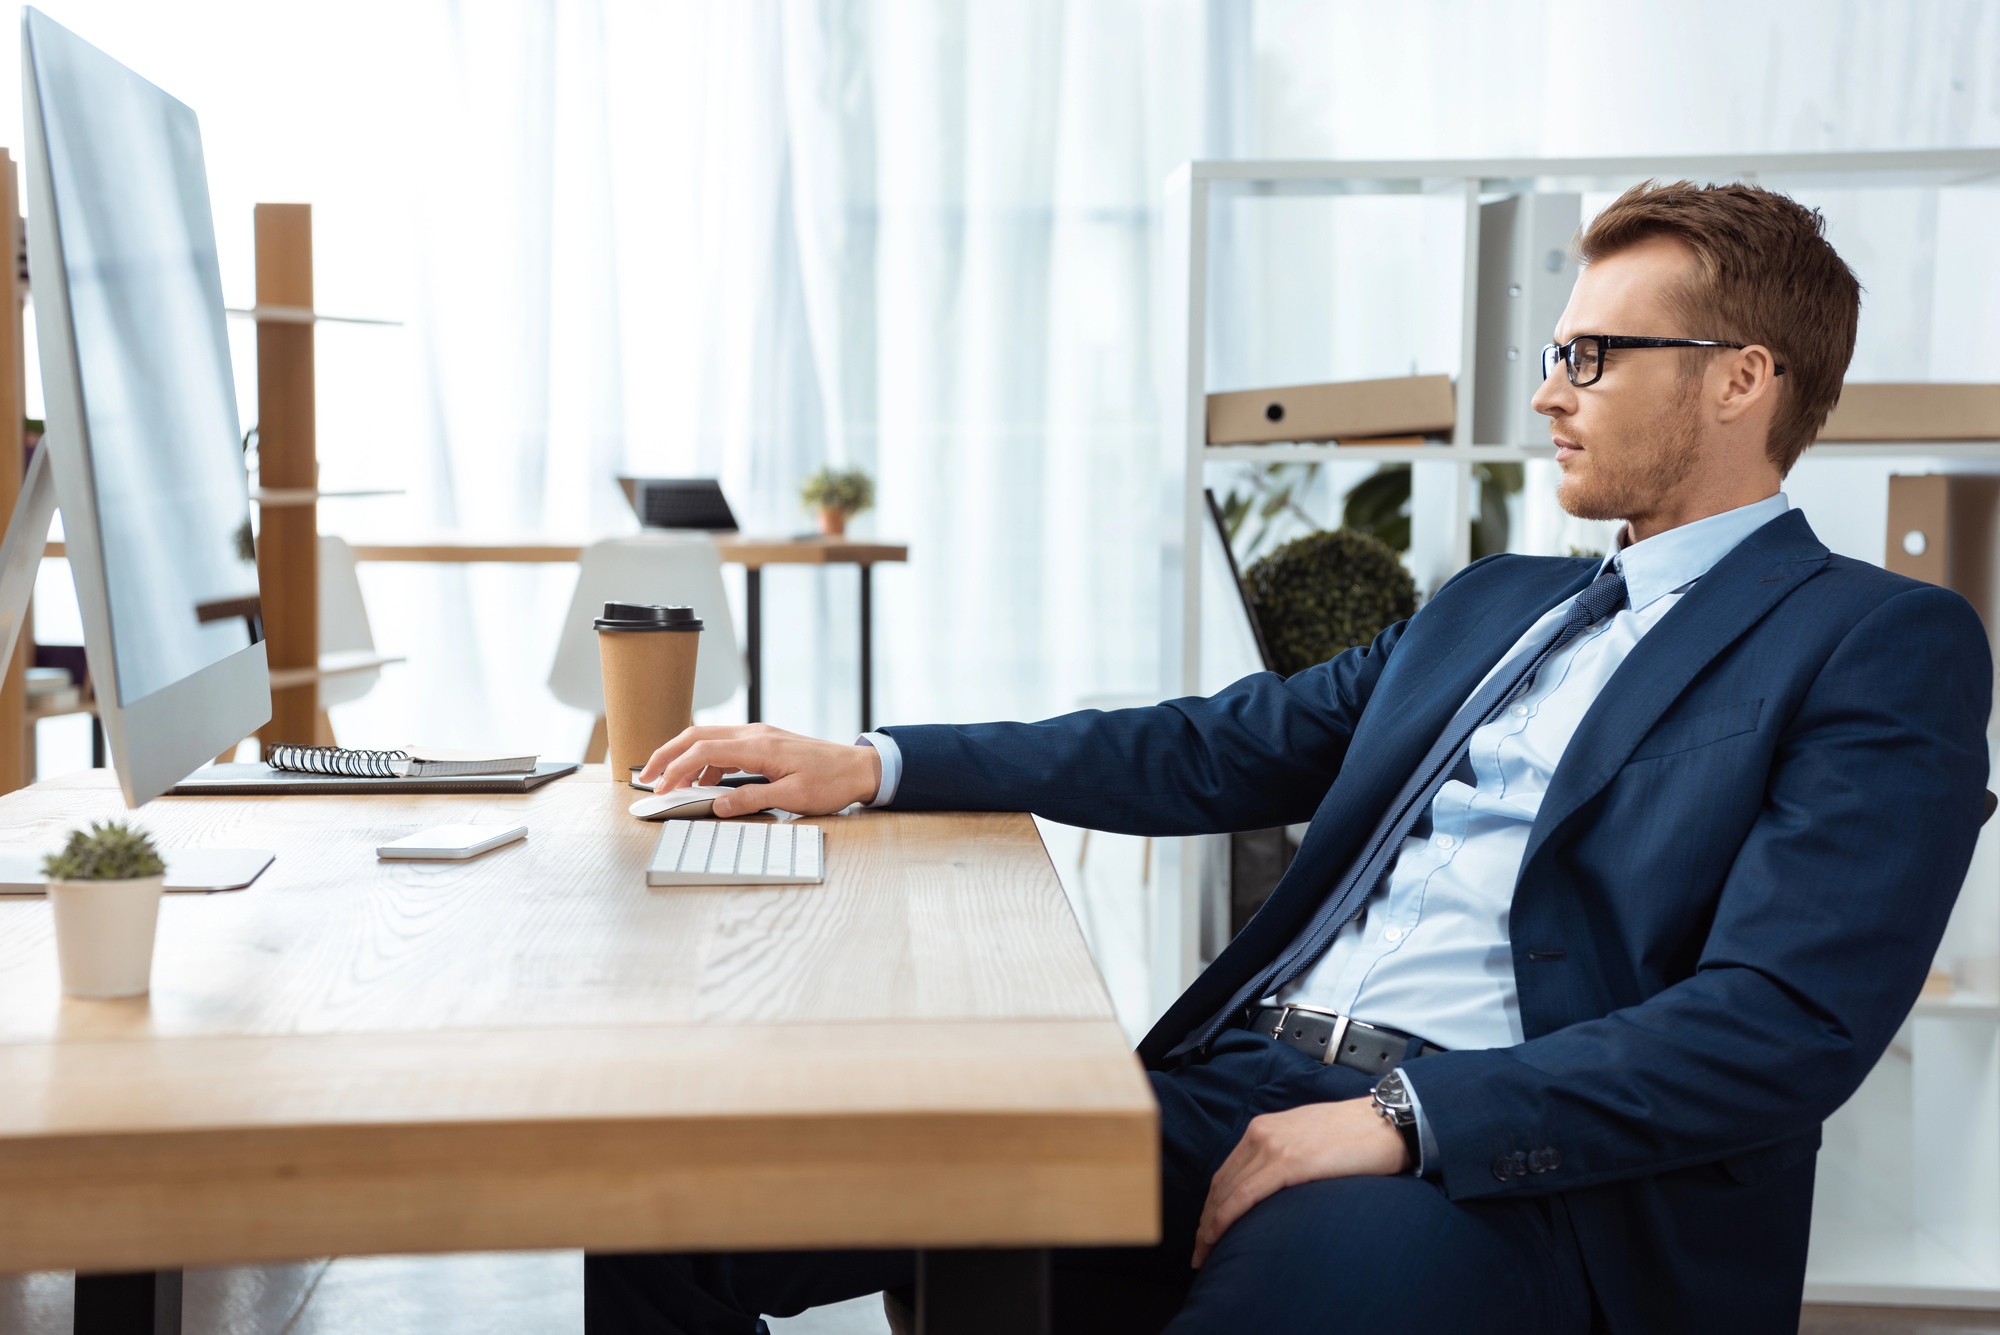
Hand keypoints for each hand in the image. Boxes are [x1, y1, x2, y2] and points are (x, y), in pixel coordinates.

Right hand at [639, 723, 882, 816]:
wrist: (859, 768)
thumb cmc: (831, 782)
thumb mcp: (793, 798)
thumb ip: (752, 799)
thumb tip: (718, 806)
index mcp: (759, 746)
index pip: (703, 750)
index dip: (676, 768)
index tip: (659, 787)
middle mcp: (755, 733)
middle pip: (698, 735)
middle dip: (667, 754)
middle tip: (646, 776)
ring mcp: (759, 735)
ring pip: (709, 739)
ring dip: (685, 758)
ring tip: (670, 784)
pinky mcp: (764, 741)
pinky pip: (726, 746)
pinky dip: (707, 761)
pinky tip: (705, 783)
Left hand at [1191, 1097, 1409, 1267]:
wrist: (1385, 1122)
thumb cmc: (1354, 1135)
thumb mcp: (1307, 1139)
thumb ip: (1284, 1156)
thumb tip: (1274, 1186)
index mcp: (1264, 1128)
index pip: (1227, 1172)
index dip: (1212, 1204)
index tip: (1206, 1230)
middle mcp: (1261, 1134)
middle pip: (1221, 1184)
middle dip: (1206, 1220)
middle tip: (1199, 1251)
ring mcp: (1273, 1147)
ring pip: (1228, 1192)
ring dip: (1210, 1226)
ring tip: (1205, 1253)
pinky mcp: (1289, 1163)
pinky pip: (1246, 1196)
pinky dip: (1226, 1218)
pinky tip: (1218, 1236)